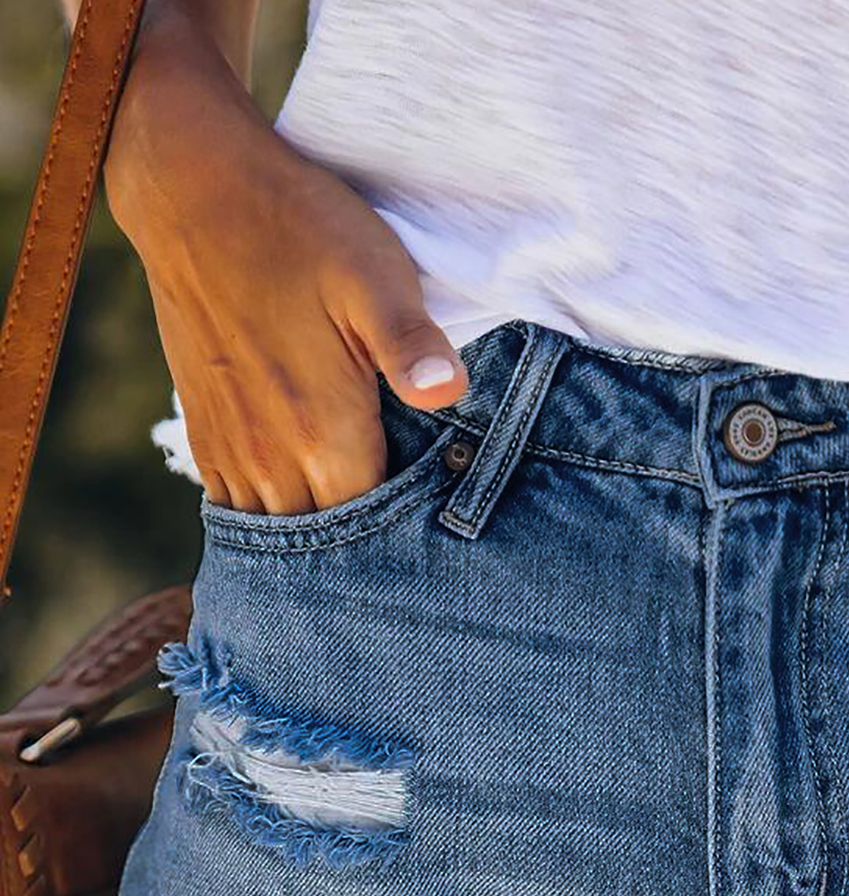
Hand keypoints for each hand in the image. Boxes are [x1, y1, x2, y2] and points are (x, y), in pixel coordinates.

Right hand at [103, 25, 466, 514]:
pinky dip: (274, 515)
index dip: (410, 535)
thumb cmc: (299, 229)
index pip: (377, 527)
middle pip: (330, 541)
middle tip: (416, 542)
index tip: (442, 531)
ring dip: (319, 537)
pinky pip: (239, 505)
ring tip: (364, 537)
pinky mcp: (206, 430)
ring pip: (282, 530)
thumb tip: (448, 393)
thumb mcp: (376, 276)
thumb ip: (411, 344)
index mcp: (322, 434)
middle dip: (368, 547)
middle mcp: (271, 457)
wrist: (193, 189)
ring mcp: (231, 447)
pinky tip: (308, 505)